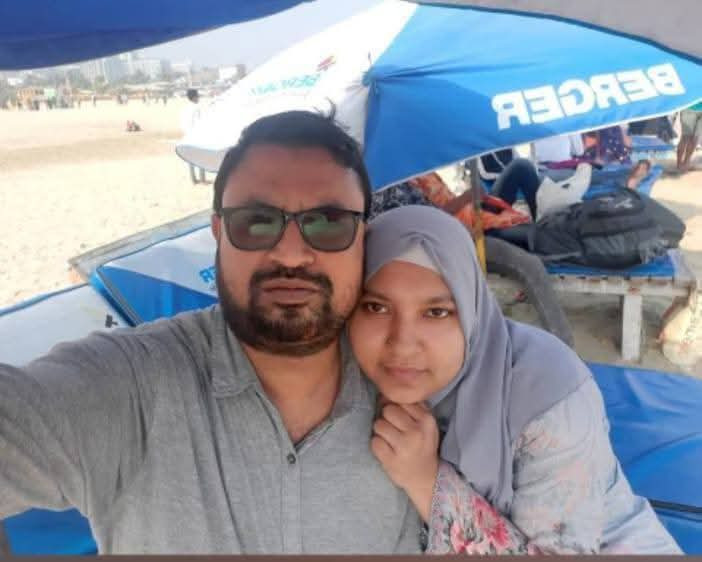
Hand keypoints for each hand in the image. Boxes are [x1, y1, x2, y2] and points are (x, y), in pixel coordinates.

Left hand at [371, 400, 439, 521]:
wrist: (426, 478)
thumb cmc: (422, 445)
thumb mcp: (426, 424)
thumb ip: (411, 406)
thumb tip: (384, 394)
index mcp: (427, 420)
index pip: (400, 400)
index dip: (395, 407)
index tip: (398, 418)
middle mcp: (416, 432)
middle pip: (387, 410)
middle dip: (387, 418)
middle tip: (394, 430)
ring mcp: (404, 447)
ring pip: (378, 425)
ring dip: (381, 432)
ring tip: (390, 440)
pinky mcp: (391, 461)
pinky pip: (374, 442)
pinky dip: (377, 445)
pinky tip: (387, 450)